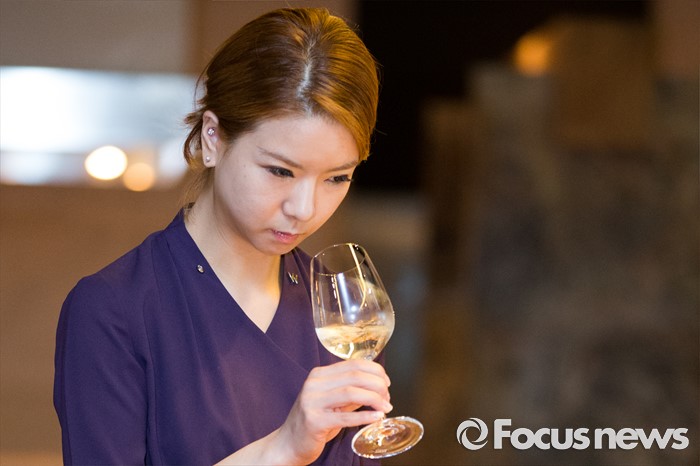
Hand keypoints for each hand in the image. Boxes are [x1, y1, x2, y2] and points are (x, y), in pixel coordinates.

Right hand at [276, 359, 392, 464]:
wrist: (289, 443)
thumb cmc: (314, 421)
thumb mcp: (333, 402)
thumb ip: (353, 392)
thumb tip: (379, 386)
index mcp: (319, 375)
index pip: (353, 364)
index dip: (375, 371)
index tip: (386, 382)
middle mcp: (314, 384)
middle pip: (355, 376)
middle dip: (377, 385)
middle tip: (387, 398)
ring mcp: (312, 401)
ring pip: (351, 392)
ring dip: (374, 399)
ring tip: (386, 407)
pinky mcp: (314, 421)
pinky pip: (345, 417)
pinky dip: (364, 416)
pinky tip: (377, 417)